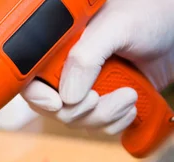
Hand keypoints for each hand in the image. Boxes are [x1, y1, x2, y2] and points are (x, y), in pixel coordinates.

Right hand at [22, 0, 173, 134]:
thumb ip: (86, 57)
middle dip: (80, 110)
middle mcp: (68, 72)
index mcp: (58, 50)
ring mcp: (86, 89)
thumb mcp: (115, 27)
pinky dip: (117, 122)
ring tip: (129, 95)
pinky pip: (99, 127)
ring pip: (78, 122)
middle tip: (99, 97)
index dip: (39, 97)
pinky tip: (131, 103)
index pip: (30, 81)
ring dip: (105, 116)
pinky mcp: (106, 104)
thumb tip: (67, 98)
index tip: (58, 103)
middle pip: (53, 109)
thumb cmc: (149, 14)